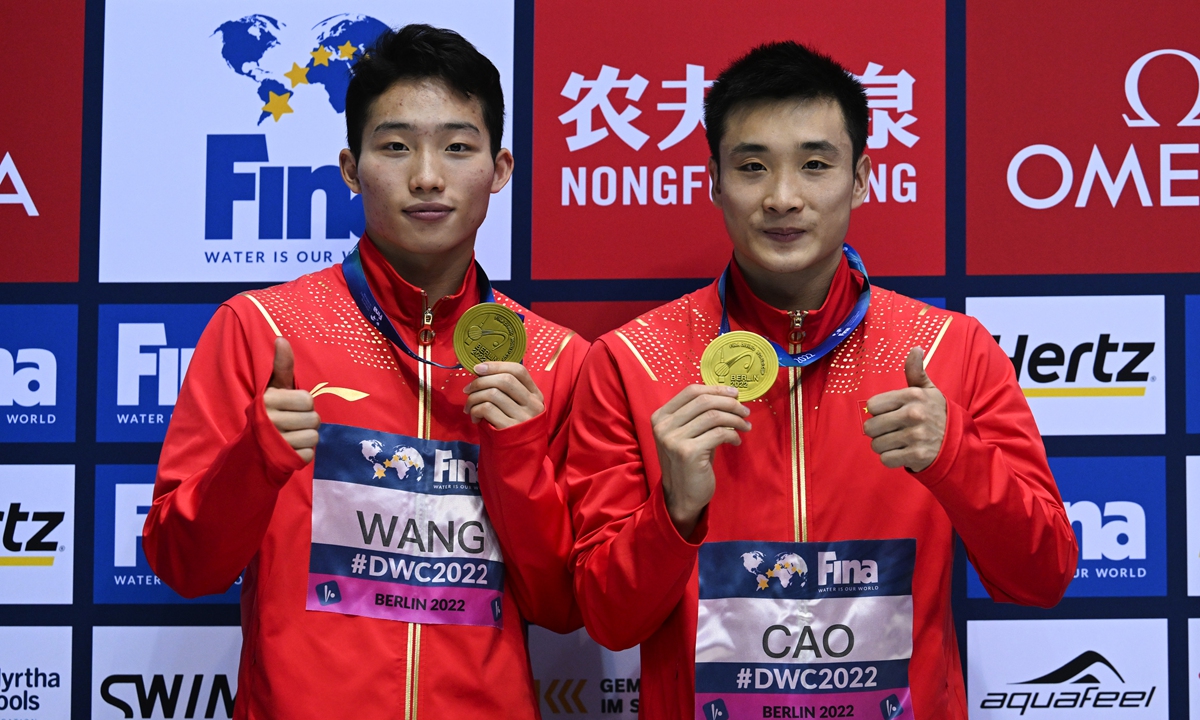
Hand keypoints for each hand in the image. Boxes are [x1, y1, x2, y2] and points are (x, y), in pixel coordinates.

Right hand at [263, 337, 319, 462]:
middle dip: (308, 420)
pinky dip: (304, 453)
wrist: (253, 446)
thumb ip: (282, 366)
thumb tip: (281, 338)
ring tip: (292, 435)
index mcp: (268, 400)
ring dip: (307, 437)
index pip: (307, 400)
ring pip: (313, 436)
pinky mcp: (283, 460)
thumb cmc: (270, 411)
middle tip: (293, 422)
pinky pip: (309, 454)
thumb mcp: (274, 388)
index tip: (292, 406)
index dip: (304, 403)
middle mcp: (269, 421)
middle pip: (314, 419)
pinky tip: (291, 449)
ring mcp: (275, 442)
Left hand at [463, 362, 544, 429]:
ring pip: (492, 394)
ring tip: (469, 407)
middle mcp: (533, 405)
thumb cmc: (514, 430)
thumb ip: (507, 392)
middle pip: (504, 380)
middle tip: (467, 390)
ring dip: (474, 398)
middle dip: (480, 381)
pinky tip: (474, 418)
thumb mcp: (519, 409)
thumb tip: (480, 374)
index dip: (496, 366)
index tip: (478, 368)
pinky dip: (475, 410)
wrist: (520, 461)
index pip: (519, 370)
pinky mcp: (509, 429)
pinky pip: (487, 409)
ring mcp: (523, 418)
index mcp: (536, 395)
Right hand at [651, 385, 750, 538]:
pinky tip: (737, 441)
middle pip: (704, 401)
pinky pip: (719, 434)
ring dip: (735, 419)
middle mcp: (663, 426)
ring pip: (714, 416)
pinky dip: (732, 435)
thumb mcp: (688, 434)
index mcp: (660, 417)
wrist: (682, 496)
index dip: (716, 389)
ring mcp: (674, 439)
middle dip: (730, 403)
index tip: (735, 394)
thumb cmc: (688, 462)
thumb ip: (699, 414)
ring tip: (745, 426)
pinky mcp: (688, 452)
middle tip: (745, 410)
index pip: (691, 391)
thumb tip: (728, 394)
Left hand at [863, 347, 946, 471]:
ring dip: (884, 446)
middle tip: (892, 431)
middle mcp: (913, 414)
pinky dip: (891, 459)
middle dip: (878, 432)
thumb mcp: (928, 391)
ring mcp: (915, 436)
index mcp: (913, 396)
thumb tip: (916, 348)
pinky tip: (903, 452)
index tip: (890, 414)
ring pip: (876, 445)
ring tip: (898, 442)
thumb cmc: (937, 414)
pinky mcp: (916, 455)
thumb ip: (916, 371)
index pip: (873, 405)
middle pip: (870, 427)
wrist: (958, 442)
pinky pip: (886, 460)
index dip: (878, 412)